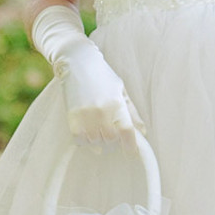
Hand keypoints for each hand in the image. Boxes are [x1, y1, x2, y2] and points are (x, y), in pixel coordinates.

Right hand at [30, 2, 144, 149]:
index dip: (131, 146)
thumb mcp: (121, 91)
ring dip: (98, 140)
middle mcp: (101, 111)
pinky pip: (80, 140)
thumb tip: (142, 133)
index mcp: (116, 104)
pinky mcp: (72, 118)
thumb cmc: (102, 76)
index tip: (131, 151)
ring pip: (95, 142)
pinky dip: (85, 140)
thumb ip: (132, 113)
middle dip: (113, 141)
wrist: (76, 63)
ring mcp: (85, 115)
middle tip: (112, 134)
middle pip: (111, 141)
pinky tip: (87, 130)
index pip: (127, 132)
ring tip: (98, 129)